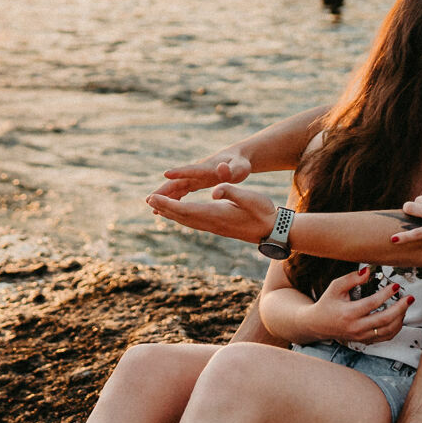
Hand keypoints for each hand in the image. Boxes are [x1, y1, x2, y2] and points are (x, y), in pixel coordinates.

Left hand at [145, 182, 275, 242]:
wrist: (272, 231)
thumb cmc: (263, 212)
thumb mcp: (250, 197)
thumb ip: (231, 193)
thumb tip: (215, 191)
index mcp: (216, 214)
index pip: (186, 209)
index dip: (167, 204)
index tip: (153, 199)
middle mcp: (212, 223)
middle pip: (182, 216)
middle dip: (164, 208)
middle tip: (148, 200)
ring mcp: (214, 227)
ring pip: (187, 220)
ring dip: (171, 213)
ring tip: (158, 207)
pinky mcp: (218, 227)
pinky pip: (194, 222)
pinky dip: (182, 217)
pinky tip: (179, 214)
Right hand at [151, 147, 251, 200]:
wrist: (238, 159)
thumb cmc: (240, 165)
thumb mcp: (240, 168)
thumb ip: (231, 170)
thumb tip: (222, 170)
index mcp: (207, 169)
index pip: (192, 170)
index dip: (180, 172)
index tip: (166, 174)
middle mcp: (197, 172)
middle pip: (177, 181)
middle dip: (163, 190)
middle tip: (149, 199)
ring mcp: (195, 177)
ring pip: (177, 186)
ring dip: (164, 195)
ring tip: (151, 206)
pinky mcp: (196, 181)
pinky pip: (182, 190)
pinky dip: (173, 197)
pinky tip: (166, 207)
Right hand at [305, 267, 411, 345]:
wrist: (318, 324)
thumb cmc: (327, 304)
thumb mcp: (335, 287)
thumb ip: (351, 278)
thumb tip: (368, 272)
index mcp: (348, 313)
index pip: (372, 304)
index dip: (386, 294)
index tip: (395, 286)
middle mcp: (356, 327)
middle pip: (384, 320)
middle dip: (400, 308)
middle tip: (409, 298)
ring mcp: (361, 336)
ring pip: (388, 331)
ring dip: (400, 318)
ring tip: (405, 306)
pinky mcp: (365, 340)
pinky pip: (385, 337)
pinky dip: (395, 327)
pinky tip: (398, 317)